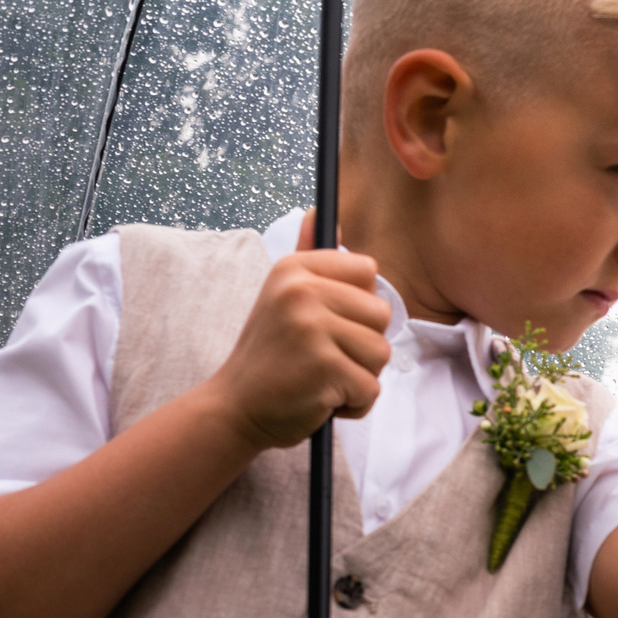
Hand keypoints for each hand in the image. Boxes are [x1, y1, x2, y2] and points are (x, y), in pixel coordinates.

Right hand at [198, 223, 392, 449]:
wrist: (236, 407)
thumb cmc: (269, 355)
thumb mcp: (281, 297)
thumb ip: (307, 258)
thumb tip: (318, 210)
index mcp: (295, 269)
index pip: (368, 271)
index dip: (358, 304)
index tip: (329, 321)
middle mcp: (301, 291)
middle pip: (382, 313)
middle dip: (362, 345)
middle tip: (322, 357)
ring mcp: (312, 328)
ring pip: (381, 353)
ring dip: (359, 376)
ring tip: (322, 378)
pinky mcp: (324, 367)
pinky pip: (371, 388)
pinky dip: (353, 404)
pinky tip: (321, 400)